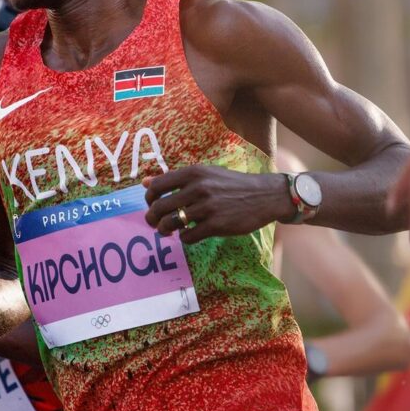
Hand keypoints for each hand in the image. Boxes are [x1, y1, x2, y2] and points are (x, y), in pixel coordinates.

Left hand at [143, 165, 291, 244]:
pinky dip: (185, 238)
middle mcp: (198, 187)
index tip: (152, 205)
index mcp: (194, 173)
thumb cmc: (232, 185)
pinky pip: (188, 236)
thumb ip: (176, 178)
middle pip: (159, 208)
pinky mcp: (216, 225)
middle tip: (155, 224)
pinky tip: (191, 233)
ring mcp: (207, 207)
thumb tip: (145, 183)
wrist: (264, 195)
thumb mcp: (206, 174)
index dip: (149, 199)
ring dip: (165, 231)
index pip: (156, 186)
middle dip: (152, 219)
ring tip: (169, 231)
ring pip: (170, 224)